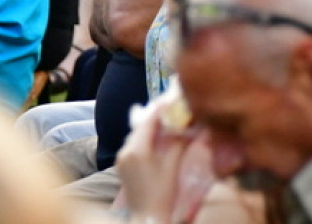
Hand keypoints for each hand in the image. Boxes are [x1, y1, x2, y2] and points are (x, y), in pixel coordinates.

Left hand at [117, 92, 211, 222]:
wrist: (147, 218)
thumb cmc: (162, 193)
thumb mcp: (173, 165)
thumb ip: (180, 142)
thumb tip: (191, 125)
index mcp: (137, 149)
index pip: (149, 120)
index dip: (161, 108)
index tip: (173, 98)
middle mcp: (125, 151)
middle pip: (141, 126)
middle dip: (157, 117)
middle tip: (173, 109)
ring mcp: (121, 159)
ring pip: (137, 135)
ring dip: (151, 128)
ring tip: (167, 122)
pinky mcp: (122, 166)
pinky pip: (134, 145)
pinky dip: (145, 139)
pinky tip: (157, 139)